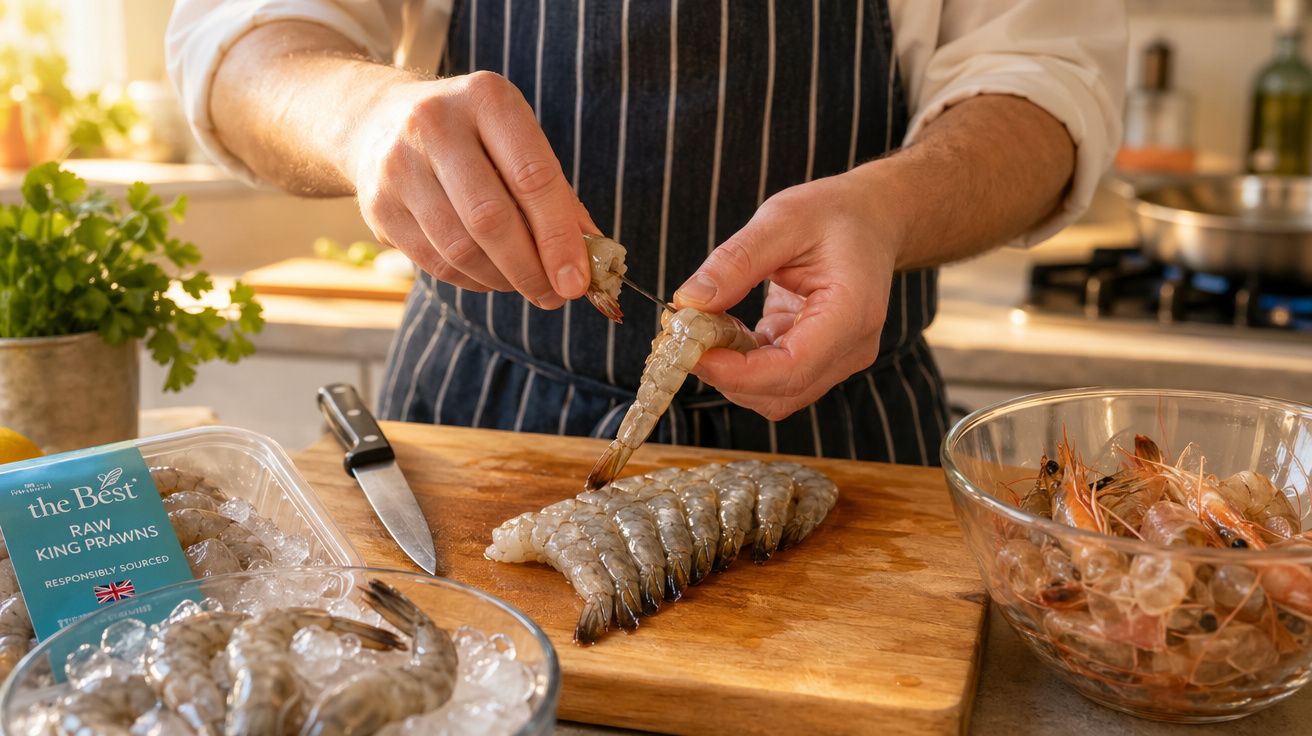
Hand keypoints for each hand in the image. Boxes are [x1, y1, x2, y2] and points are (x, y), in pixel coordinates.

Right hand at [348, 71, 591, 307]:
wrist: (380, 120)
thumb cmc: (473, 137)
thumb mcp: (517, 141)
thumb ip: (556, 195)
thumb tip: (593, 256)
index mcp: (487, 99)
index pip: (532, 177)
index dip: (559, 237)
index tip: (578, 280)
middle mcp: (436, 124)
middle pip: (491, 218)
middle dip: (531, 268)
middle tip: (556, 296)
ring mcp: (399, 165)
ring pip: (460, 248)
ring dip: (503, 279)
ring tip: (527, 285)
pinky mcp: (378, 205)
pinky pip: (435, 262)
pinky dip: (473, 280)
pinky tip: (492, 277)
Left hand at [673, 167, 900, 419]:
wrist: (872, 219)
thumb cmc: (835, 214)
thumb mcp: (782, 219)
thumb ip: (736, 262)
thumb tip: (689, 302)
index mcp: (852, 312)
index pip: (794, 367)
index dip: (738, 373)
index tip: (693, 352)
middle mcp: (852, 347)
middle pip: (782, 392)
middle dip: (727, 374)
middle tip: (685, 334)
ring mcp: (839, 359)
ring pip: (776, 394)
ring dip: (732, 372)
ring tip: (707, 326)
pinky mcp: (820, 360)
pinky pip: (774, 378)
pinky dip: (742, 363)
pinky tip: (726, 328)